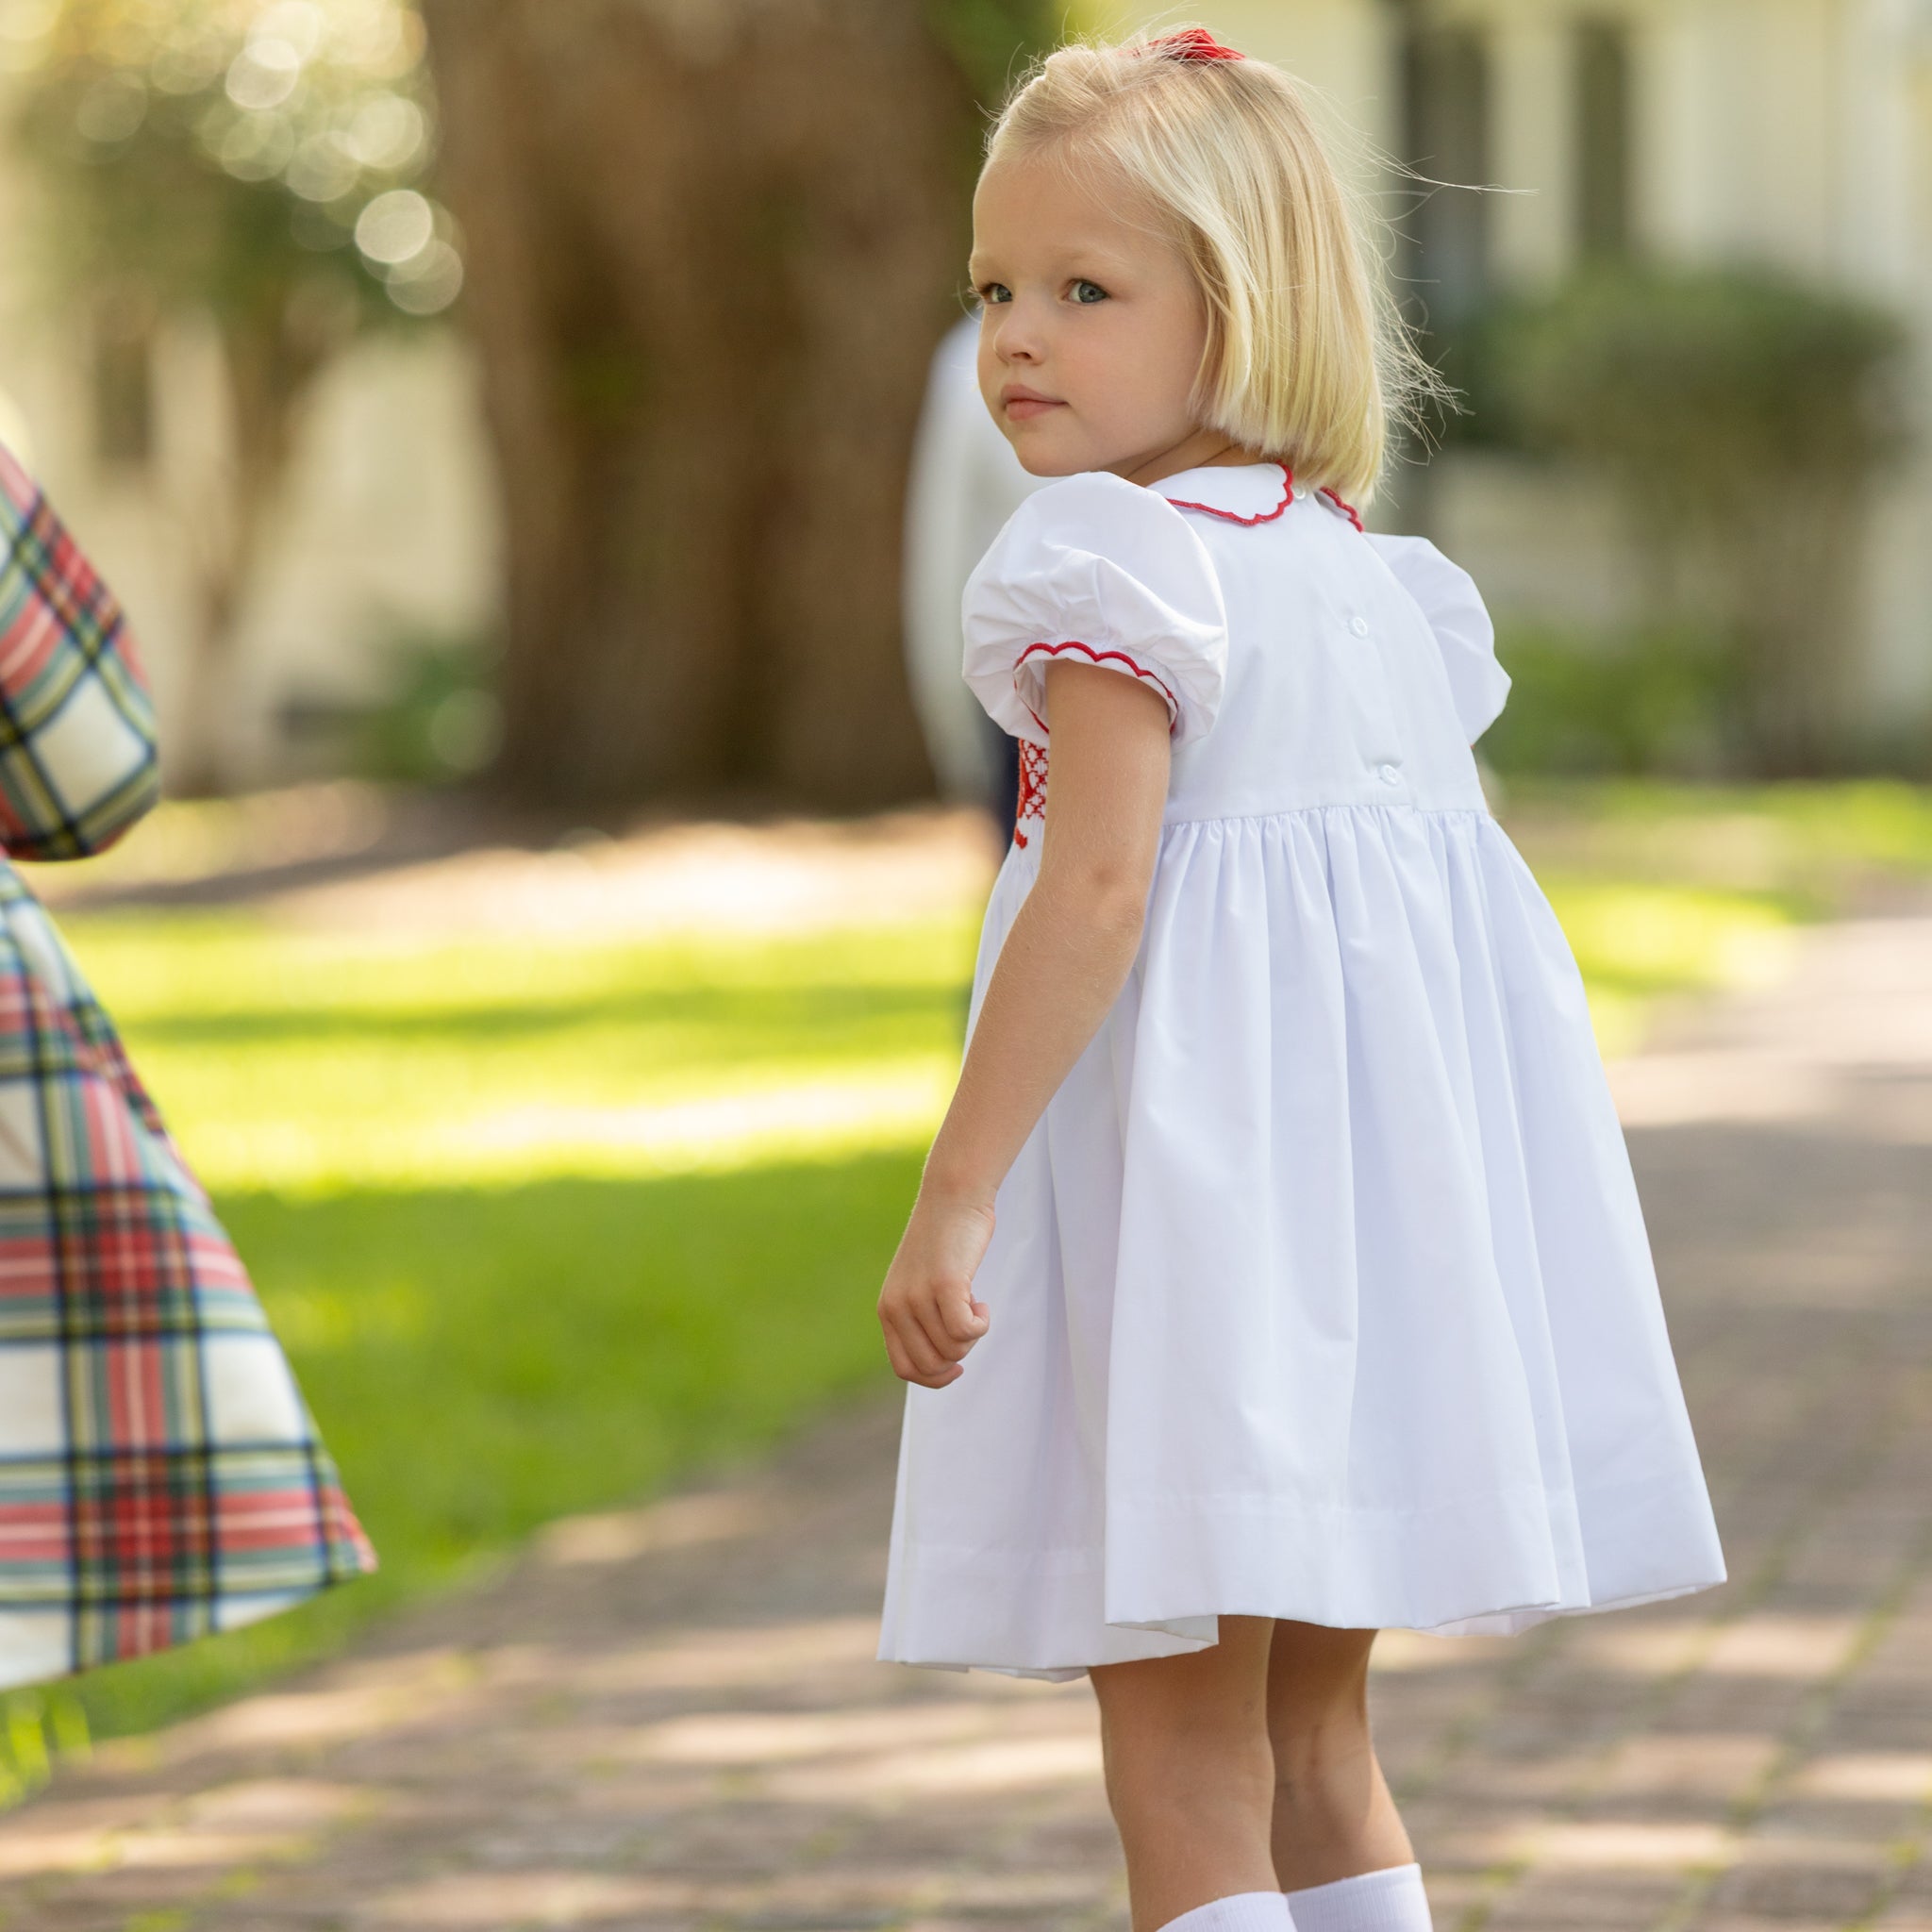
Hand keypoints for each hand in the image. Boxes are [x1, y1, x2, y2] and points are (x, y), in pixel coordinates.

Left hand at [877, 1189, 994, 1388]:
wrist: (953, 1197)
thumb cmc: (946, 1242)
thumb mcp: (921, 1284)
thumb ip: (921, 1318)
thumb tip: (942, 1361)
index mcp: (888, 1309)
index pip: (904, 1369)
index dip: (934, 1378)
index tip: (956, 1366)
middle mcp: (897, 1306)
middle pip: (930, 1366)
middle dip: (958, 1357)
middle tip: (968, 1325)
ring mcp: (919, 1296)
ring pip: (953, 1349)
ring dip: (973, 1335)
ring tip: (974, 1303)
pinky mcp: (944, 1284)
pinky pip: (966, 1331)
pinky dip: (981, 1325)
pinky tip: (982, 1303)